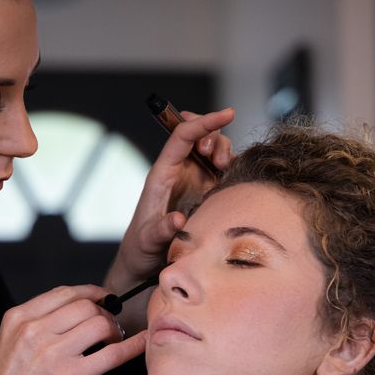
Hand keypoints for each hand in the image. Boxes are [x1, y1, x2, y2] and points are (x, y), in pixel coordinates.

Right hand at [0, 284, 146, 374]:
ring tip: (113, 339)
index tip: (102, 296)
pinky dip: (131, 346)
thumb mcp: (10, 342)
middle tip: (109, 323)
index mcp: (18, 318)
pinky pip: (111, 354)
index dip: (90, 292)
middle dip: (104, 312)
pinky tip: (140, 342)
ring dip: (114, 330)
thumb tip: (75, 308)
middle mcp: (34, 331)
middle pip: (85, 306)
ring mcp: (52, 353)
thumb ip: (37, 322)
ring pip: (99, 324)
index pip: (64, 292)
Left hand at [106, 107, 233, 293]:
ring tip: (224, 169)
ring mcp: (194, 180)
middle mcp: (179, 171)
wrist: (145, 262)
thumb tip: (178, 220)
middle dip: (214, 136)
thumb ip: (162, 229)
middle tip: (218, 161)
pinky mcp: (206, 192)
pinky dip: (232, 167)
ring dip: (225, 151)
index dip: (204, 121)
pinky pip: (223, 170)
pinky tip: (232, 179)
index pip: (183, 135)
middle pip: (200, 135)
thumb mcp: (148, 240)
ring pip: (214, 149)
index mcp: (163, 172)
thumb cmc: (141, 248)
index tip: (228, 113)